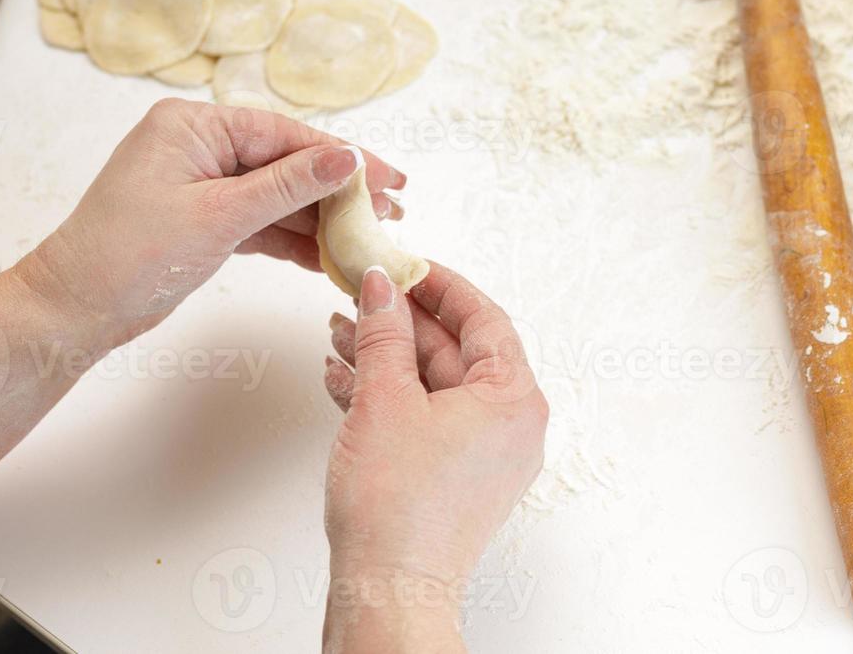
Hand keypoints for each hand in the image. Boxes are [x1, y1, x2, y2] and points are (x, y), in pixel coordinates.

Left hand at [17, 99, 405, 353]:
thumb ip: (288, 186)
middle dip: (338, 190)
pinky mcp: (203, 220)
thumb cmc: (128, 255)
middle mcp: (199, 146)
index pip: (286, 135)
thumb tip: (348, 158)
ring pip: (278, 196)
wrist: (72, 311)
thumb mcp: (218, 216)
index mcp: (193, 125)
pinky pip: (261, 222)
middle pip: (287, 162)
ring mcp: (201, 184)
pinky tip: (330, 257)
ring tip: (370, 237)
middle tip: (391, 211)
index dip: (343, 157)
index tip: (389, 178)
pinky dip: (293, 240)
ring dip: (321, 219)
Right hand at [322, 265, 547, 650]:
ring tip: (339, 332)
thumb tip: (382, 286)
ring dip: (385, 357)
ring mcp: (483, 453)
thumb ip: (384, 334)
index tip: (405, 265)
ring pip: (433, 384)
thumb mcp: (385, 400)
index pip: (484, 319)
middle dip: (400, 323)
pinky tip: (343, 379)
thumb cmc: (399, 508)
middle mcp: (509, 424)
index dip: (439, 286)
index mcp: (513, 398)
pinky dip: (388, 396)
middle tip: (360, 296)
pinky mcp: (454, 475)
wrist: (388, 588)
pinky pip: (425, 417)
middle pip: (455, 350)